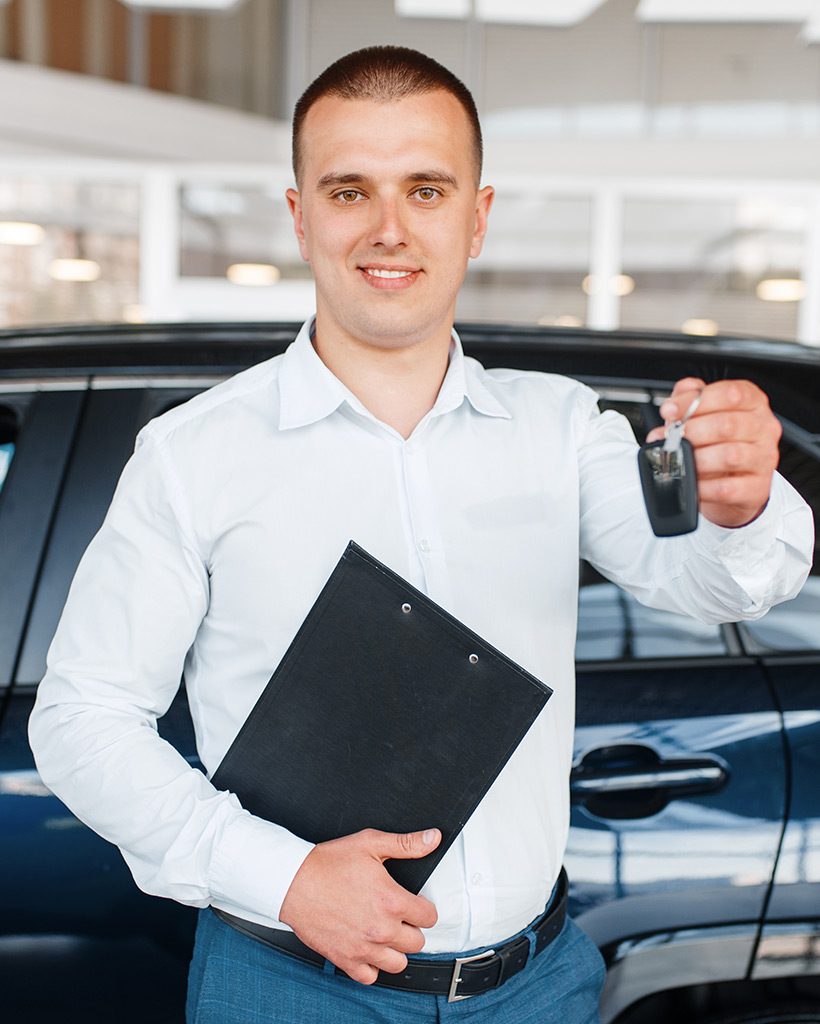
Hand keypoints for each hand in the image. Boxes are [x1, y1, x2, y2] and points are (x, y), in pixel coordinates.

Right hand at [278, 827, 440, 984]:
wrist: (292, 882)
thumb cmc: (328, 863)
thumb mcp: (370, 843)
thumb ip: (406, 843)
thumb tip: (432, 839)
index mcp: (392, 901)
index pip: (429, 917)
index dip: (423, 907)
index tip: (413, 902)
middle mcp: (382, 929)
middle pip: (417, 942)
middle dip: (411, 927)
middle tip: (397, 915)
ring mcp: (364, 947)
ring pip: (398, 963)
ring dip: (395, 949)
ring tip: (385, 933)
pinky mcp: (346, 959)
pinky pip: (371, 976)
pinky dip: (372, 966)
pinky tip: (368, 948)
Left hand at [645, 377, 781, 527]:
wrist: (735, 481)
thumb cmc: (719, 441)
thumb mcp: (704, 413)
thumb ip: (689, 399)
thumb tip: (673, 404)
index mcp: (753, 403)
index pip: (730, 394)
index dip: (694, 401)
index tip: (669, 411)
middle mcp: (764, 428)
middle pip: (727, 424)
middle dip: (691, 431)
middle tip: (670, 439)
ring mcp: (764, 458)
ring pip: (729, 456)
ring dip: (696, 458)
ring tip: (679, 460)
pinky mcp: (757, 488)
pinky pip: (726, 488)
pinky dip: (702, 486)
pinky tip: (690, 482)